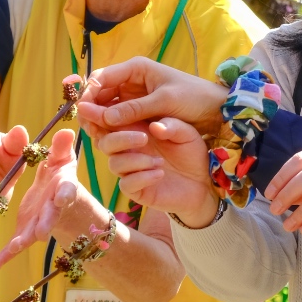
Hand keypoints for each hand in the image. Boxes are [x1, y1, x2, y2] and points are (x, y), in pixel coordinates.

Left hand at [0, 128, 107, 267]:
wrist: (58, 196)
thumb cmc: (61, 174)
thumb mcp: (62, 159)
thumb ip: (62, 148)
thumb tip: (66, 130)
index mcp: (63, 188)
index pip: (66, 191)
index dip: (64, 195)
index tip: (61, 199)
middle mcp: (53, 207)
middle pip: (51, 216)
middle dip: (46, 223)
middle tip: (41, 232)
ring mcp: (40, 221)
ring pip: (33, 232)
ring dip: (25, 240)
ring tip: (16, 247)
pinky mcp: (27, 229)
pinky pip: (17, 242)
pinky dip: (8, 254)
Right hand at [78, 57, 229, 135]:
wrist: (216, 110)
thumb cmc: (194, 98)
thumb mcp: (164, 101)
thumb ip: (134, 109)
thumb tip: (103, 116)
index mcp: (135, 69)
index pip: (101, 78)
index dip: (88, 94)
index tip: (82, 113)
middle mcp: (130, 82)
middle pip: (99, 94)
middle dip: (91, 110)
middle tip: (89, 128)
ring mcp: (133, 98)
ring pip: (106, 108)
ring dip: (100, 120)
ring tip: (98, 135)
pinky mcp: (139, 114)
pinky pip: (118, 119)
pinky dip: (112, 127)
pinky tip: (110, 138)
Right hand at [94, 118, 220, 227]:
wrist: (202, 182)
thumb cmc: (191, 153)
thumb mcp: (187, 134)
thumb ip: (172, 126)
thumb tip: (153, 127)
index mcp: (136, 131)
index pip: (112, 123)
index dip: (102, 117)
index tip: (98, 112)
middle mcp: (129, 150)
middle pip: (105, 143)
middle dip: (119, 139)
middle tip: (144, 138)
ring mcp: (131, 170)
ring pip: (114, 164)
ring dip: (136, 160)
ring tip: (160, 161)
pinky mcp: (137, 189)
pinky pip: (126, 184)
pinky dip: (141, 177)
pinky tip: (160, 174)